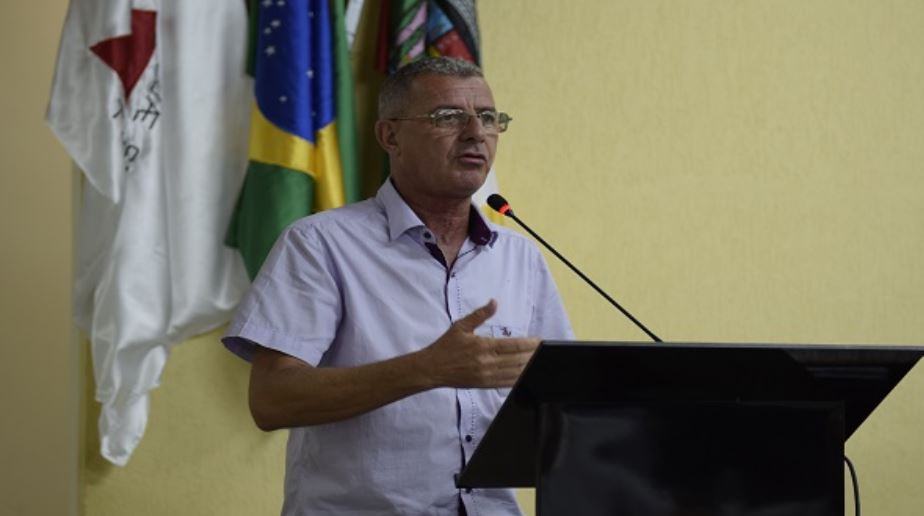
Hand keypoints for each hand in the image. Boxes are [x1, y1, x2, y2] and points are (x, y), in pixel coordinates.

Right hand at [419, 300, 539, 388]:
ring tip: (540, 361)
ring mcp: (486, 375)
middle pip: (518, 359)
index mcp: (483, 346)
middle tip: (544, 350)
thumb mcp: (461, 326)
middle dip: (533, 354)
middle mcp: (487, 362)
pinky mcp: (484, 385)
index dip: (529, 344)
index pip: (513, 345)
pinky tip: (526, 374)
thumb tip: (494, 302)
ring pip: (514, 372)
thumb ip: (480, 314)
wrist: (432, 368)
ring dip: (529, 366)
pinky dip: (518, 379)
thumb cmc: (446, 346)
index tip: (540, 340)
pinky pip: (506, 383)